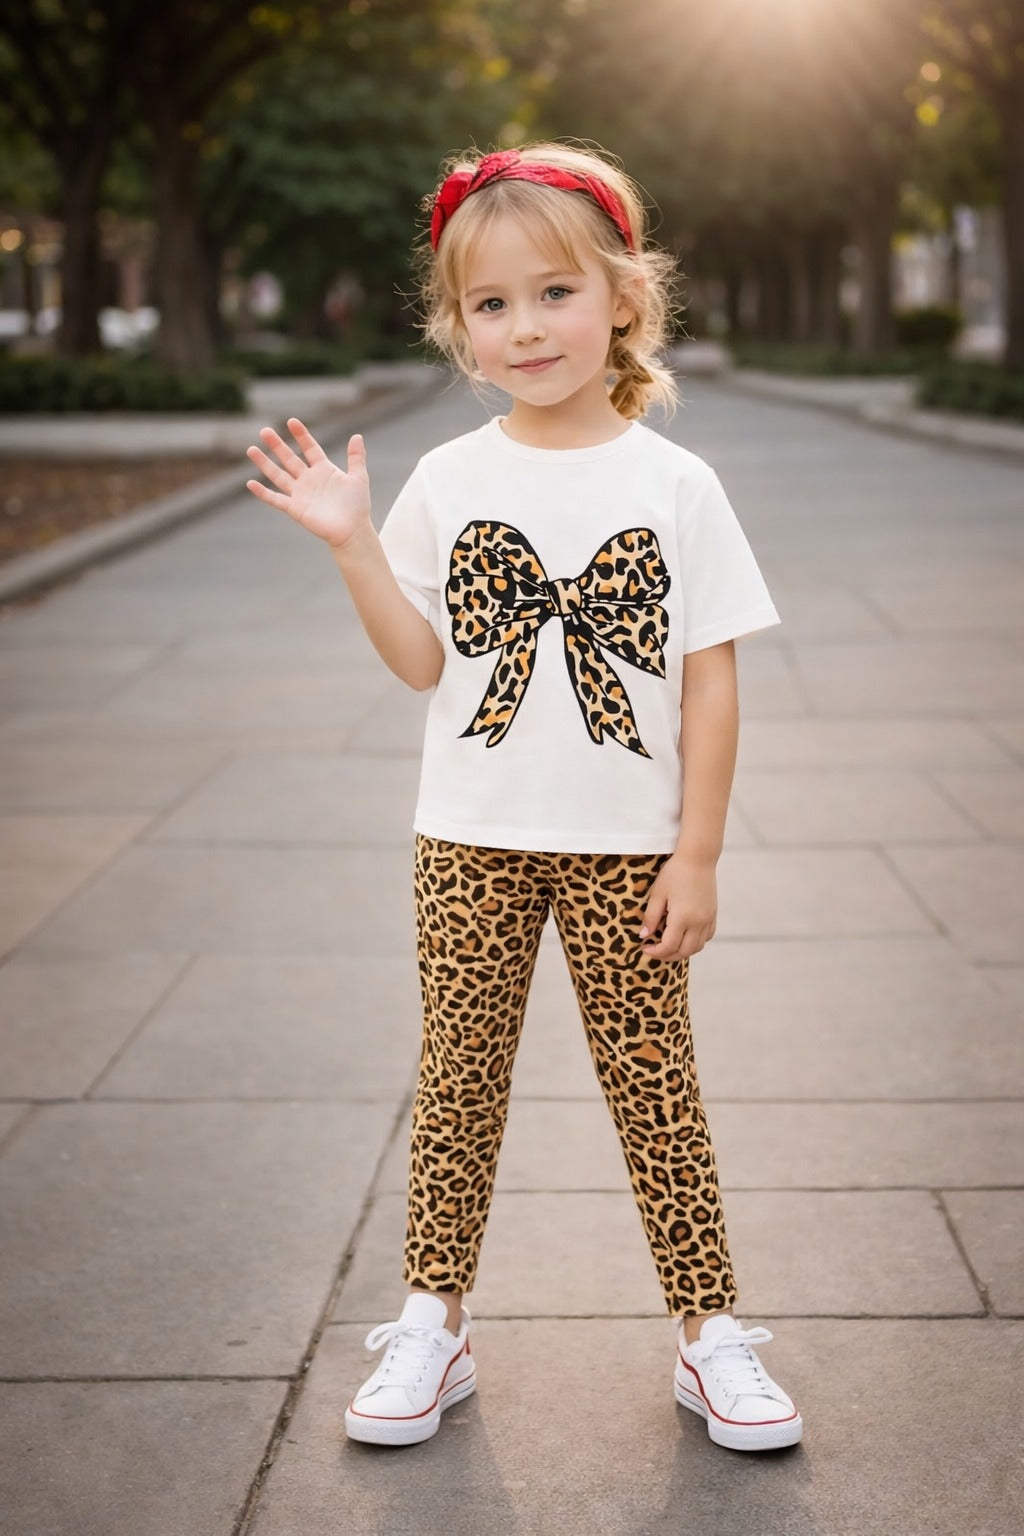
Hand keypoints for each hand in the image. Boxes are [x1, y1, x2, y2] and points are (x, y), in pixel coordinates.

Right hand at [245, 417, 369, 549]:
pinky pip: (276, 499)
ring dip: (265, 463)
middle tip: (264, 431)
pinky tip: (250, 484)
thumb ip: (356, 458)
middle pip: (290, 459)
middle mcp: (309, 479)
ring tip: (251, 449)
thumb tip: (357, 436)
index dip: (301, 436)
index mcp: (324, 470)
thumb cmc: (357, 507)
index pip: (310, 448)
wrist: (352, 531)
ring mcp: (300, 494)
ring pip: (278, 475)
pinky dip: (263, 493)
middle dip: (277, 445)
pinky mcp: (295, 509)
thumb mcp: (359, 478)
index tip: (291, 421)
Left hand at [638, 852, 717, 959]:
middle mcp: (698, 922)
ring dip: (683, 951)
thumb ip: (651, 917)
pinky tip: (685, 936)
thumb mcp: (657, 894)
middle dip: (668, 956)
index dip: (655, 952)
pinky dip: (696, 942)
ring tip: (669, 945)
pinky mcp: (713, 915)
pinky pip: (707, 937)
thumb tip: (643, 935)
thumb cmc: (675, 873)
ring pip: (698, 947)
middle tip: (655, 951)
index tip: (645, 948)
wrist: (698, 858)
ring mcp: (708, 919)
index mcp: (682, 918)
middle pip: (684, 952)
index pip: (669, 946)